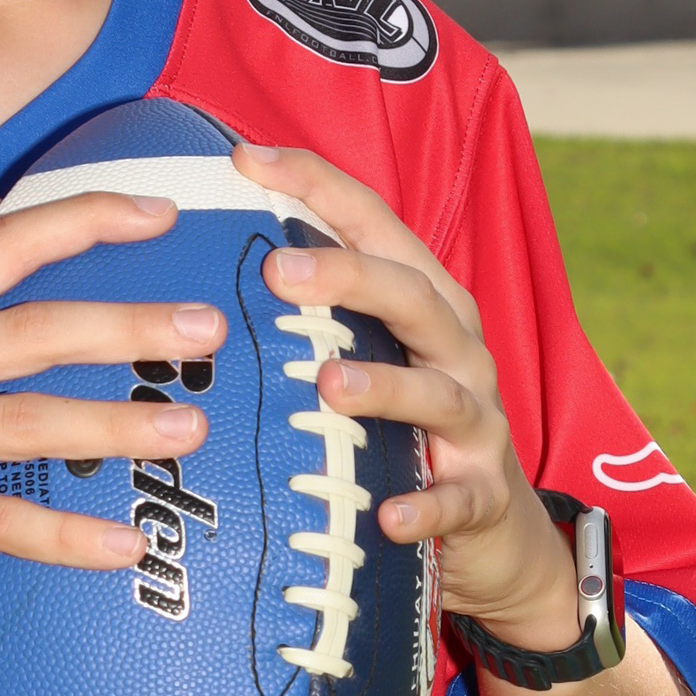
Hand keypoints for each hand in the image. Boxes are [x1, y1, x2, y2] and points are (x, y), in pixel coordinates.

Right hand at [0, 188, 228, 642]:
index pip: (2, 249)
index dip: (83, 222)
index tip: (162, 212)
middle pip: (30, 331)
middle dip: (126, 326)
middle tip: (207, 329)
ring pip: (25, 420)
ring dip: (115, 425)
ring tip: (190, 427)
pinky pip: (0, 520)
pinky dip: (67, 535)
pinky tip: (127, 544)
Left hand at [236, 142, 578, 649]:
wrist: (496, 536)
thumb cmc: (409, 429)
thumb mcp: (373, 358)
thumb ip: (313, 313)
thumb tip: (200, 265)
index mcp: (425, 303)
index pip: (375, 224)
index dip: (316, 185)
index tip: (244, 159)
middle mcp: (456, 349)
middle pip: (411, 295)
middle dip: (348, 276)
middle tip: (276, 270)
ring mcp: (475, 423)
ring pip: (437, 392)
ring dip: (384, 386)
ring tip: (329, 384)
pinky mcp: (483, 497)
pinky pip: (456, 500)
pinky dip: (425, 505)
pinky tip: (388, 513)